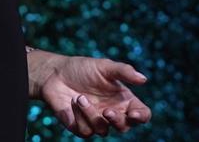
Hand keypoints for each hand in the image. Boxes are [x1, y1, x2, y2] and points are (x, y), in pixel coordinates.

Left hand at [29, 51, 150, 136]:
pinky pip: (85, 131)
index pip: (141, 114)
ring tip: (79, 97)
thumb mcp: (104, 66)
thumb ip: (123, 71)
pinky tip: (72, 102)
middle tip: (106, 110)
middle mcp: (112, 113)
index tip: (134, 113)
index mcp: (123, 100)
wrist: (55, 73)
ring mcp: (96, 121)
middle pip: (125, 127)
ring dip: (91, 114)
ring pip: (103, 130)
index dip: (141, 117)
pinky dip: (79, 116)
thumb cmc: (82, 68)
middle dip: (117, 121)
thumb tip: (143, 79)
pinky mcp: (80, 126)